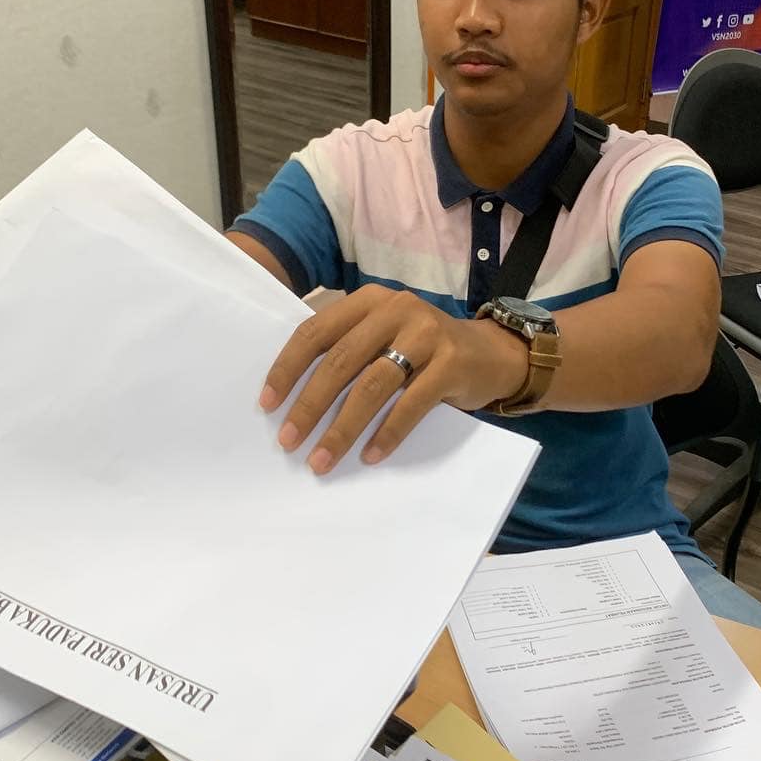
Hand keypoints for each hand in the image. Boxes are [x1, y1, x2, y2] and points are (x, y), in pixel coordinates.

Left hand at [260, 286, 525, 473]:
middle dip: (309, 406)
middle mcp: (396, 310)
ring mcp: (427, 334)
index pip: (316, 331)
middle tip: (289, 442)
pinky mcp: (452, 363)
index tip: (267, 404)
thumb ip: (349, 350)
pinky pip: (411, 404)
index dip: (288, 368)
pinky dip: (387, 434)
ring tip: (322, 459)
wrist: (492, 353)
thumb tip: (293, 398)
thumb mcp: (385, 336)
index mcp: (369, 300)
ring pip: (372, 386)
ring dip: (342, 428)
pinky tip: (369, 456)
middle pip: (341, 361)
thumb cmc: (424, 350)